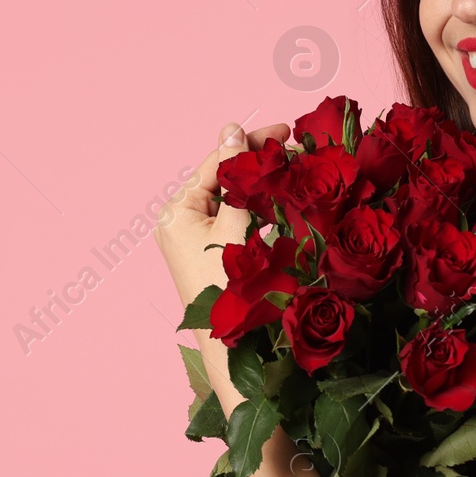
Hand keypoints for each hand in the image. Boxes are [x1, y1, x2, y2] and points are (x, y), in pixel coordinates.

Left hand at [152, 121, 290, 310]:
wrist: (229, 347)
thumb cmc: (228, 288)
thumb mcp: (234, 227)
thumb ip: (236, 178)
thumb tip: (232, 128)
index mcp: (177, 211)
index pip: (216, 162)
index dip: (251, 144)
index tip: (286, 132)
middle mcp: (180, 220)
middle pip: (225, 178)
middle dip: (261, 165)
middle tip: (298, 150)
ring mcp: (193, 236)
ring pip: (233, 199)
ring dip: (264, 186)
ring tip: (297, 173)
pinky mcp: (209, 250)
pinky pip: (234, 219)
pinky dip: (258, 210)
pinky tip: (283, 203)